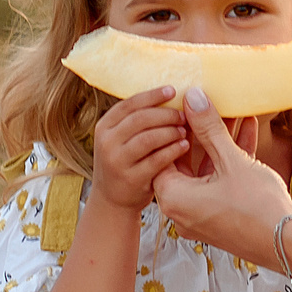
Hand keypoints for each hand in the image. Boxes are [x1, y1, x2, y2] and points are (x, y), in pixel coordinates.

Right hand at [89, 87, 189, 211]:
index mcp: (105, 126)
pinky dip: (173, 150)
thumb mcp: (122, 138)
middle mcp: (107, 142)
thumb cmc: (126, 162)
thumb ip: (138, 120)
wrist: (112, 200)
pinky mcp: (131, 178)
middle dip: (166, 114)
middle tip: (184, 115)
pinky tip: (184, 146)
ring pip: (148, 138)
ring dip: (171, 131)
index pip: (130, 104)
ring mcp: (117, 161)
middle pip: (141, 119)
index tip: (172, 91)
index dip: (152, 95)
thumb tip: (169, 95)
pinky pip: (156, 160)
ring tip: (185, 129)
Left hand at [151, 87, 291, 262]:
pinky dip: (230, 161)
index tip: (186, 106)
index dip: (175, 127)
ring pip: (206, 171)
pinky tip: (247, 133)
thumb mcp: (231, 161)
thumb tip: (193, 100)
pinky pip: (220, 183)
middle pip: (186, 162)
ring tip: (234, 114)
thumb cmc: (257, 208)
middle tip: (209, 107)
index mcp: (174, 198)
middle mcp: (182, 211)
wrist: (289, 245)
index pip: (162, 154)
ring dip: (220, 144)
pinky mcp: (222, 217)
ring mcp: (203, 216)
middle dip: (202, 132)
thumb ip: (209, 129)